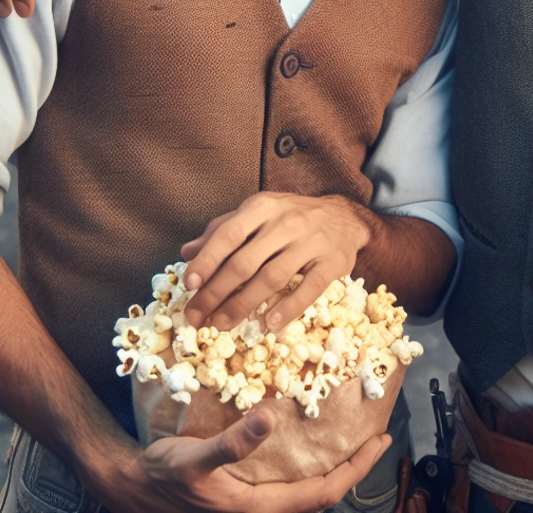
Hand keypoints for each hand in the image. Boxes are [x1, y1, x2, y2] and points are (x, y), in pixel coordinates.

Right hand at [93, 408, 390, 512]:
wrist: (132, 488)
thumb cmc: (164, 475)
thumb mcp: (195, 457)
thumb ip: (232, 443)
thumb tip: (269, 419)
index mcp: (257, 509)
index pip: (323, 493)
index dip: (355, 469)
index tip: (381, 441)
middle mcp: (260, 512)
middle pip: (321, 497)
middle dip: (352, 469)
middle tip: (377, 437)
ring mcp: (253, 507)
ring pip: (305, 495)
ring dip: (332, 470)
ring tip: (352, 440)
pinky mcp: (244, 498)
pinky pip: (288, 488)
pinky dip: (308, 470)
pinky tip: (310, 447)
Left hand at [181, 193, 373, 332]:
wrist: (345, 216)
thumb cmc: (292, 217)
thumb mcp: (258, 214)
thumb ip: (223, 230)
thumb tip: (187, 252)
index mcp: (263, 207)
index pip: (230, 233)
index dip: (208, 259)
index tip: (190, 283)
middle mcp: (286, 222)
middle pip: (246, 261)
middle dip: (217, 293)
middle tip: (197, 318)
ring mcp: (311, 242)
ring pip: (272, 278)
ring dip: (243, 305)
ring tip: (222, 325)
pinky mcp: (333, 262)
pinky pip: (309, 289)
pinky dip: (288, 309)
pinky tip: (269, 325)